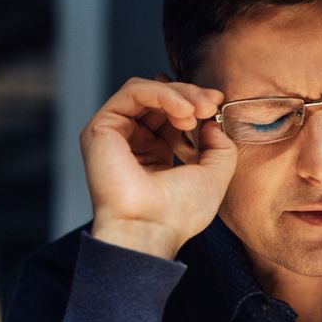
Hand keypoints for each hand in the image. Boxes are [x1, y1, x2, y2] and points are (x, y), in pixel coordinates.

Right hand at [82, 74, 238, 259]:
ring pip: (146, 91)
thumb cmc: (177, 214)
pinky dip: (162, 94)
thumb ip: (220, 146)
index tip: (217, 104)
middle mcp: (132, 142)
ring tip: (199, 111)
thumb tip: (213, 121)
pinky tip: (184, 110)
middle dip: (190, 95)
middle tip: (212, 104)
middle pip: (159, 98)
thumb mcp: (214, 175)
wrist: (150, 229)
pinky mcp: (101, 127)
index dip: (195, 103)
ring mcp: (114, 134)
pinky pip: (133, 92)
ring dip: (178, 94)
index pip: (172, 114)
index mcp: (154, 154)